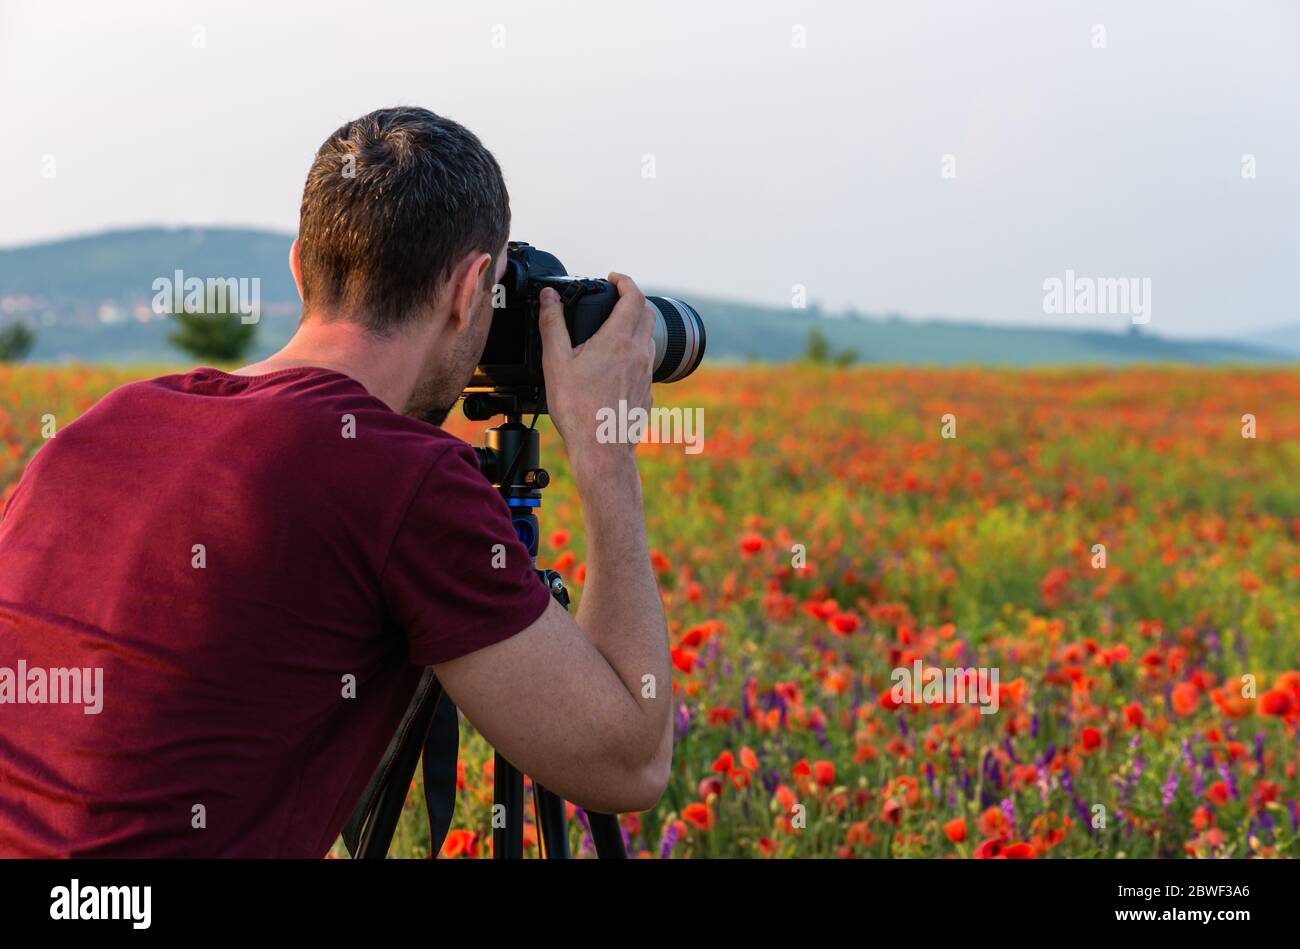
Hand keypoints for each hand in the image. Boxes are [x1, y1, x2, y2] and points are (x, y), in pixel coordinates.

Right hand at [539, 274, 655, 473]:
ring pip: (648, 340)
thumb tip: (549, 297)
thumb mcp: (556, 362)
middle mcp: (639, 353)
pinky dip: (633, 356)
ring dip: (634, 328)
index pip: (633, 295)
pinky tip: (613, 368)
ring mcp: (647, 374)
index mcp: (618, 340)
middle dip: (632, 301)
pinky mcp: (647, 393)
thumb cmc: (578, 410)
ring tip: (610, 333)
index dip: (624, 280)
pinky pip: (645, 365)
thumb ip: (552, 324)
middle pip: (647, 313)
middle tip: (613, 301)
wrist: (602, 451)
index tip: (612, 278)